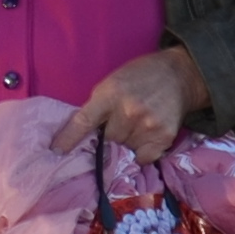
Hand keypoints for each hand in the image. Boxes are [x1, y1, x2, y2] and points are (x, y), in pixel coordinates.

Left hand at [52, 45, 202, 161]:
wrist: (178, 75)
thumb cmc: (139, 77)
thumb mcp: (112, 84)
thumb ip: (97, 107)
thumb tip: (80, 139)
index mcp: (110, 94)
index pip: (83, 122)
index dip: (68, 139)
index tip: (56, 152)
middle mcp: (128, 110)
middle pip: (106, 141)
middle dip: (109, 137)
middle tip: (120, 123)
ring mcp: (148, 125)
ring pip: (124, 151)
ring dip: (126, 144)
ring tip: (137, 125)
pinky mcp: (164, 137)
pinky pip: (143, 158)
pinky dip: (141, 153)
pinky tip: (147, 135)